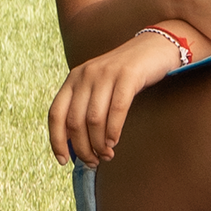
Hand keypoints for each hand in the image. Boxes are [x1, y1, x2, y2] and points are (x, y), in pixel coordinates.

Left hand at [47, 26, 192, 165]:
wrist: (155, 47)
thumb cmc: (126, 76)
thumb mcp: (99, 88)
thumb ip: (86, 109)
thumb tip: (78, 147)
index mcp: (73, 79)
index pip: (56, 114)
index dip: (57, 140)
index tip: (63, 160)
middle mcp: (85, 75)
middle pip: (75, 121)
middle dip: (83, 148)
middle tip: (93, 162)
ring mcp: (105, 74)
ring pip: (94, 119)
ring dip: (99, 144)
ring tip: (106, 156)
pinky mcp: (127, 75)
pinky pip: (116, 109)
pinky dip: (113, 130)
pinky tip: (114, 142)